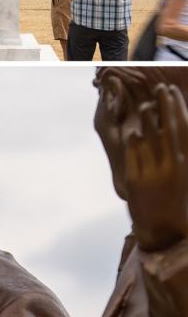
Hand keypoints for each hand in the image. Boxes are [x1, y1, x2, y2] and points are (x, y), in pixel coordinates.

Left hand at [124, 84, 187, 251]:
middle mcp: (170, 166)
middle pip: (167, 128)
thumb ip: (177, 152)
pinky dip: (133, 142)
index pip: (183, 129)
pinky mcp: (135, 180)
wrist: (162, 229)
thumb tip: (172, 128)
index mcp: (184, 164)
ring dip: (147, 120)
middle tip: (161, 87)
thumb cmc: (173, 199)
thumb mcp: (181, 174)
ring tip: (146, 105)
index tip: (173, 91)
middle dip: (165, 106)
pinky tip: (134, 132)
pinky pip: (133, 155)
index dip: (178, 108)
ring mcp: (152, 172)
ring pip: (148, 139)